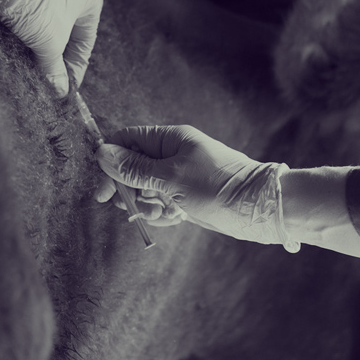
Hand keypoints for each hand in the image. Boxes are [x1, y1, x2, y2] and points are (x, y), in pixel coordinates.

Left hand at [0, 0, 102, 96]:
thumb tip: (60, 91)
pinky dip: (25, 20)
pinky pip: (30, 2)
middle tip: (46, 78)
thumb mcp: (49, 42)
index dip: (75, 68)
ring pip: (48, 15)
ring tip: (28, 60)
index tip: (65, 88)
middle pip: (67, 28)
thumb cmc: (35, 0)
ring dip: (40, 37)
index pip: (86, 41)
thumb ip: (55, 69)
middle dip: (55, 53)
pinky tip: (15, 35)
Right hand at [94, 125, 299, 251]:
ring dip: (145, 205)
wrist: (257, 209)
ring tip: (162, 213)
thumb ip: (134, 168)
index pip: (127, 141)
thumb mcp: (170, 177)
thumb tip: (102, 153)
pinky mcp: (186, 197)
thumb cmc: (216, 186)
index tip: (102, 188)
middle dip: (128, 189)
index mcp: (169, 139)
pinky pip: (161, 204)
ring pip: (145, 189)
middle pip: (132, 167)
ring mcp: (179, 177)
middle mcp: (172, 155)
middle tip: (128, 206)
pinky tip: (173, 219)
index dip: (110, 161)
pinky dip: (161, 214)